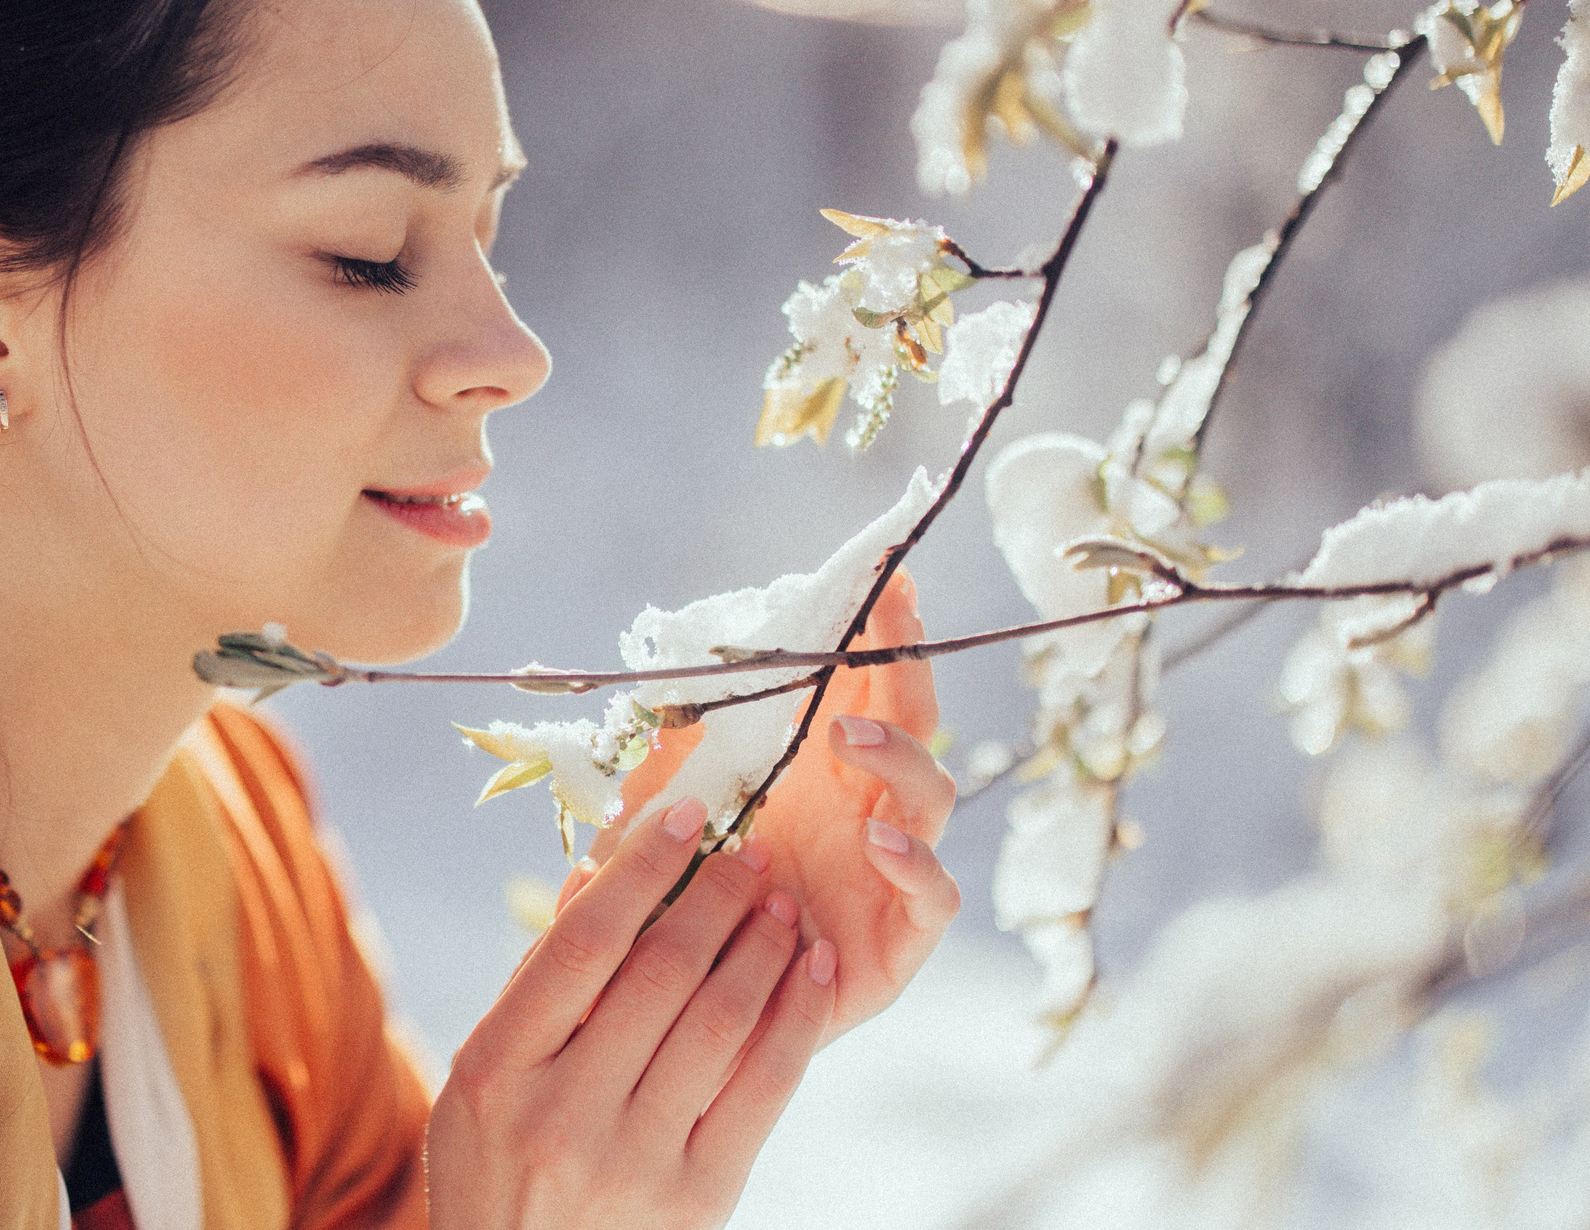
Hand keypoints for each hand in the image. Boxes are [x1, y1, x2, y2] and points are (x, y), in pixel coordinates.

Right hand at [427, 796, 836, 1229]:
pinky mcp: (697, 1197)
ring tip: (783, 903)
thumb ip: (539, 978)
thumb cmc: (498, 1162)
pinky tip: (812, 972)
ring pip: (721, 1021)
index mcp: (497, 1067)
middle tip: (751, 850)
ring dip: (763, 947)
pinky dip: (796, 1018)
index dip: (642, 867)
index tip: (685, 813)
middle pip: (661, 973)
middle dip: (717, 897)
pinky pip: (763, 1087)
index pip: (583, 942)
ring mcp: (634, 1158)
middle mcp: (563, 1113)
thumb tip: (600, 868)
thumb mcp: (483, 1073)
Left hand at [583, 569, 958, 1043]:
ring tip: (846, 733)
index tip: (880, 572)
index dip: (876, 630)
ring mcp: (888, 873)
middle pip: (910, 720)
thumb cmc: (673, 901)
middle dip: (902, 661)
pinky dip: (915, 866)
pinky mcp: (896, 943)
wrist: (674, 1015)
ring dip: (898, 753)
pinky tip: (878, 841)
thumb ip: (670, 745)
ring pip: (930, 797)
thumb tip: (671, 661)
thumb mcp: (659, 809)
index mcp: (816, 769)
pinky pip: (930, 898)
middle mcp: (864, 809)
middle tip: (883, 613)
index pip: (861, 683)